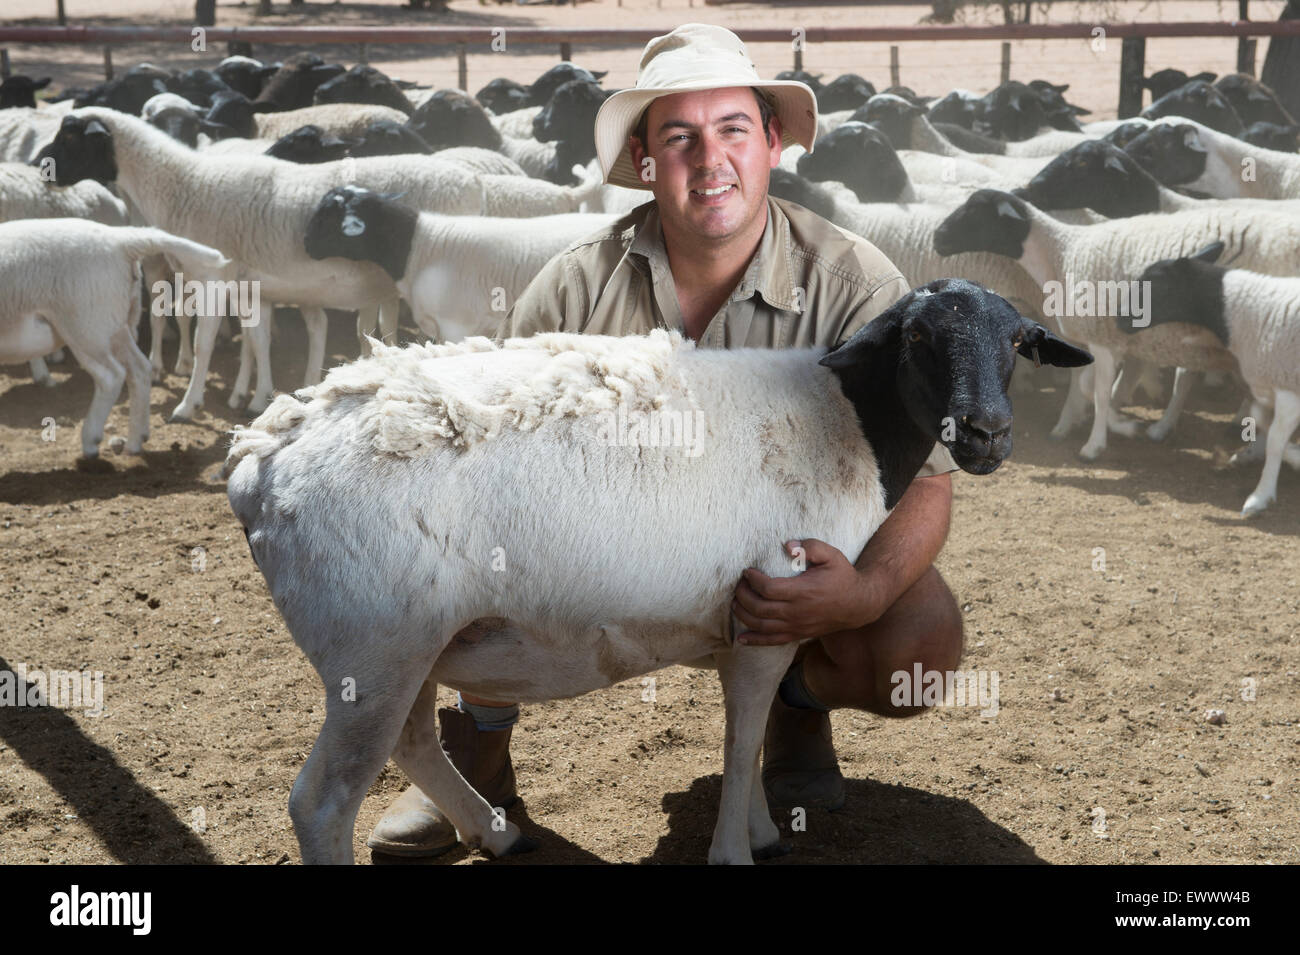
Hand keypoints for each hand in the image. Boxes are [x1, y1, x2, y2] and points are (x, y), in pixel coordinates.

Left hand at [731, 539, 875, 645]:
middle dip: (743, 596)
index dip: (752, 580)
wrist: (858, 604)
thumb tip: (788, 546)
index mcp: (802, 592)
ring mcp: (796, 626)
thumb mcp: (832, 555)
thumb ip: (811, 547)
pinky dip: (755, 641)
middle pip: (759, 608)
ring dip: (743, 615)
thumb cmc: (843, 577)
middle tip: (739, 584)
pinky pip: (772, 641)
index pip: (768, 589)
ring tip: (735, 602)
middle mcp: (796, 612)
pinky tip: (741, 639)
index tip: (747, 571)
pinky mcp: (798, 635)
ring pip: (761, 626)